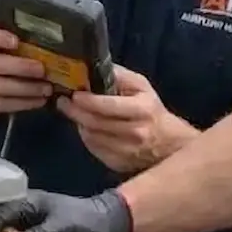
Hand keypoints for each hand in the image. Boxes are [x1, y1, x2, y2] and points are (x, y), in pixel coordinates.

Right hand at [0, 25, 54, 120]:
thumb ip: (14, 46)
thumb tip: (48, 46)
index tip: (16, 41)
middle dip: (21, 67)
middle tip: (42, 70)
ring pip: (1, 87)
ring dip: (27, 89)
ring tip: (47, 89)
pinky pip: (4, 104)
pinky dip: (24, 103)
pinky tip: (39, 100)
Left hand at [56, 64, 186, 173]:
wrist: (168, 144)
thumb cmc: (151, 110)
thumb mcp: (142, 87)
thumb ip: (119, 76)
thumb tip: (94, 68)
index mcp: (142, 110)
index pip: (109, 106)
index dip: (88, 100)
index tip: (74, 94)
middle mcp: (135, 132)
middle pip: (95, 123)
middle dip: (75, 111)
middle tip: (64, 102)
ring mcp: (126, 151)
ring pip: (91, 136)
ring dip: (80, 123)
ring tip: (75, 113)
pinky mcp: (118, 163)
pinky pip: (94, 149)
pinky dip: (87, 137)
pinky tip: (87, 128)